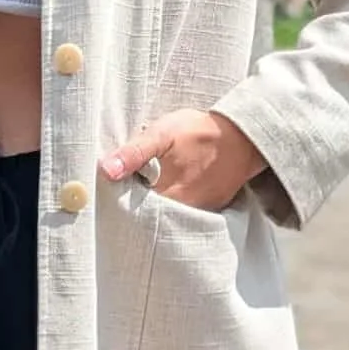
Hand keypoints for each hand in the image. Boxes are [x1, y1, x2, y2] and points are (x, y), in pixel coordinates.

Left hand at [99, 109, 266, 211]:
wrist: (242, 138)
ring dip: (155, 207)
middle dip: (135, 205)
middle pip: (148, 216)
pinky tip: (170, 191)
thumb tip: (107, 170)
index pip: (130, 208)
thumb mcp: (162, 134)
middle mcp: (180, 210)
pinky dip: (175, 207)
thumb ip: (134, 153)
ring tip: (150, 187)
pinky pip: (186, 215)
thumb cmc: (198, 132)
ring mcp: (197, 212)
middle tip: (129, 187)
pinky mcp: (209, 210)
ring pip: (167, 217)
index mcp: (164, 192)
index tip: (111, 189)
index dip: (119, 199)